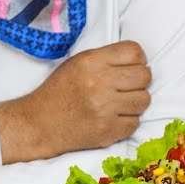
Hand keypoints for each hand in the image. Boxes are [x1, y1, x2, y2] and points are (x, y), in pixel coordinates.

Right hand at [0, 40, 150, 162]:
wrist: (40, 123)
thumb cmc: (60, 91)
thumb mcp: (77, 63)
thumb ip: (106, 59)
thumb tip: (139, 61)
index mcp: (91, 62)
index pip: (134, 52)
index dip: (137, 59)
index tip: (131, 67)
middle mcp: (99, 83)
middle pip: (144, 76)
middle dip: (139, 80)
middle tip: (127, 86)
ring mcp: (105, 109)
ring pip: (144, 100)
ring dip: (135, 101)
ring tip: (120, 102)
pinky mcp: (108, 131)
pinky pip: (135, 122)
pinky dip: (127, 121)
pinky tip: (113, 117)